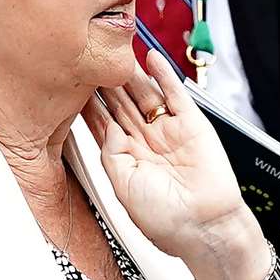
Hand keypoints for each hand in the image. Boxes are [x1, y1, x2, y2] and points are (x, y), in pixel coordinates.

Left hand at [83, 52, 269, 279]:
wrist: (204, 227)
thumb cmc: (166, 219)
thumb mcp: (122, 186)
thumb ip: (111, 153)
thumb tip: (105, 125)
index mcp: (128, 159)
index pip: (105, 123)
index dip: (90, 104)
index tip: (74, 84)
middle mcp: (147, 142)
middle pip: (122, 104)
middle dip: (106, 83)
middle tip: (91, 58)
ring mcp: (169, 131)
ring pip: (145, 95)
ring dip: (131, 74)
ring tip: (116, 52)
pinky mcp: (192, 124)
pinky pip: (175, 94)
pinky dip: (164, 75)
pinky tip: (151, 59)